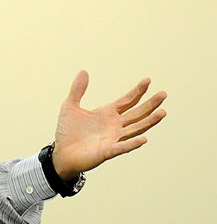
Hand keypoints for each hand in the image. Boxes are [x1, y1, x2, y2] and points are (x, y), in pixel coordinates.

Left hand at [51, 70, 166, 180]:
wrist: (61, 152)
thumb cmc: (67, 131)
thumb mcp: (70, 106)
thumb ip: (77, 90)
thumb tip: (83, 71)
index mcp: (107, 113)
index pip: (127, 100)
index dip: (137, 91)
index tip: (148, 80)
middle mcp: (114, 125)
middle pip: (137, 113)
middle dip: (150, 104)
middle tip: (163, 94)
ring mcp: (113, 138)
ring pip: (136, 129)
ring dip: (149, 121)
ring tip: (162, 112)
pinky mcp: (107, 151)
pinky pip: (122, 147)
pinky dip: (133, 143)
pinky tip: (144, 138)